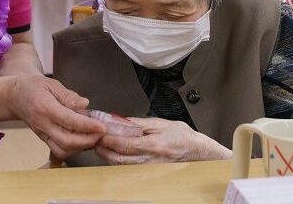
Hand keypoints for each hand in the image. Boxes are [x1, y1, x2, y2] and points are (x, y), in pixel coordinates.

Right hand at [8, 75, 105, 159]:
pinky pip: (59, 150)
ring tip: (94, 136)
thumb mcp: (51, 84)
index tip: (102, 126)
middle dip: (87, 140)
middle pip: (66, 141)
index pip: (69, 121)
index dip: (87, 126)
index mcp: (45, 108)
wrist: (13, 97)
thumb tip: (84, 104)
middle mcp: (43, 124)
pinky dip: (73, 149)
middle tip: (101, 133)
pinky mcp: (43, 139)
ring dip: (81, 147)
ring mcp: (42, 134)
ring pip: (63, 149)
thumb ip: (68, 95)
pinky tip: (83, 139)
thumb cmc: (33, 87)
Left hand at [95, 117, 231, 164]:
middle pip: (119, 159)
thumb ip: (139, 123)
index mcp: (153, 144)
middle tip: (96, 141)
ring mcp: (149, 168)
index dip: (110, 139)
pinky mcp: (149, 173)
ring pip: (122, 166)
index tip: (100, 133)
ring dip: (108, 157)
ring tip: (101, 147)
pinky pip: (129, 170)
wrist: (197, 151)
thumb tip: (121, 120)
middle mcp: (150, 159)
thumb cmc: (180, 135)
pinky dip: (118, 163)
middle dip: (104, 150)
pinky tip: (113, 155)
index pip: (125, 144)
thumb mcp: (160, 123)